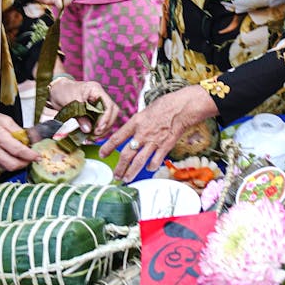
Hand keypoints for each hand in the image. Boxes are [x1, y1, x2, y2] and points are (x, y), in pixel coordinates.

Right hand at [0, 103, 39, 170]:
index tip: (37, 156)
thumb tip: (33, 138)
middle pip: (12, 164)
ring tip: (22, 155)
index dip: (30, 155)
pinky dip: (8, 160)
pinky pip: (0, 163)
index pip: (17, 150)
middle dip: (25, 163)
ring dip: (18, 163)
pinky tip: (9, 153)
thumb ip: (19, 130)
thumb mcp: (5, 119)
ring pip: (6, 167)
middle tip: (31, 157)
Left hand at [47, 78, 120, 137]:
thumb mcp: (70, 103)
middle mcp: (100, 97)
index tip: (99, 129)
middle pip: (112, 112)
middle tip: (96, 134)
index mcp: (96, 90)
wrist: (56, 92)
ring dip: (103, 129)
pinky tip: (91, 135)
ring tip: (93, 137)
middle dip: (106, 125)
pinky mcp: (95, 112)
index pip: (109, 105)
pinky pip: (101, 121)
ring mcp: (98, 104)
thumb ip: (80, 116)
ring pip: (108, 118)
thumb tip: (88, 130)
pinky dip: (98, 129)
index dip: (106, 118)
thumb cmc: (63, 92)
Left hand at [99, 85, 217, 180]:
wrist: (182, 107)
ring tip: (126, 178)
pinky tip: (149, 169)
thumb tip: (131, 132)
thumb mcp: (145, 111)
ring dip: (131, 172)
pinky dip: (151, 167)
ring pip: (139, 161)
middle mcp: (142, 133)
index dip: (108, 147)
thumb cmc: (165, 105)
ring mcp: (153, 141)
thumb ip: (137, 123)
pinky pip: (155, 161)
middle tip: (115, 175)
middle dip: (119, 167)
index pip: (117, 137)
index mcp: (136, 122)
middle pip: (126, 154)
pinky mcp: (165, 146)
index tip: (102, 154)